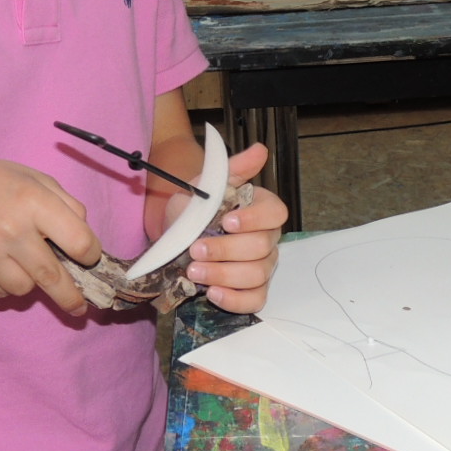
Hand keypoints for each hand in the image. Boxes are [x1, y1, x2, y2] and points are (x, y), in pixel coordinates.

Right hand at [0, 158, 101, 316]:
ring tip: (19, 260)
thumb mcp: (35, 179)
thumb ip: (67, 205)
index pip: (78, 242)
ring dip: (30, 282)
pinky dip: (4, 284)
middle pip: (53, 277)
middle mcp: (9, 229)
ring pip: (24, 290)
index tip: (90, 259)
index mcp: (32, 201)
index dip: (91, 255)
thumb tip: (87, 242)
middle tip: (80, 307)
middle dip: (71, 296)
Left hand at [184, 143, 286, 314]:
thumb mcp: (207, 183)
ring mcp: (261, 267)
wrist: (175, 234)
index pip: (276, 213)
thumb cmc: (196, 207)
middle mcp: (267, 239)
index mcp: (261, 211)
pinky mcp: (251, 291)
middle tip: (195, 249)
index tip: (226, 221)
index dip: (254, 219)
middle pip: (261, 248)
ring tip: (194, 270)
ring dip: (223, 273)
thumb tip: (260, 150)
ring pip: (256, 275)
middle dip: (226, 250)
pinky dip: (234, 299)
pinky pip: (254, 301)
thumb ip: (233, 169)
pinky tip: (212, 292)